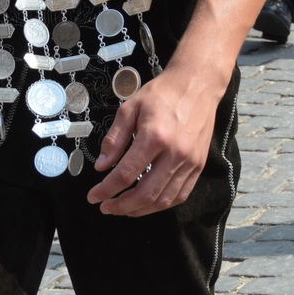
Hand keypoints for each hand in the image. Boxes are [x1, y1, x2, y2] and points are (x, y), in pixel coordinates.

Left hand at [88, 57, 225, 214]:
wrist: (198, 84)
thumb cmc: (162, 94)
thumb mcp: (130, 108)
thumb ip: (115, 138)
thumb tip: (102, 166)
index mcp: (155, 136)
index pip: (126, 174)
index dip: (106, 189)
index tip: (94, 196)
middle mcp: (176, 153)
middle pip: (146, 194)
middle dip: (121, 206)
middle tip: (106, 207)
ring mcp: (190, 161)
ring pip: (163, 200)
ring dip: (140, 210)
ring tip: (124, 208)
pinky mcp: (199, 165)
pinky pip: (180, 195)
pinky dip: (161, 205)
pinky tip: (147, 203)